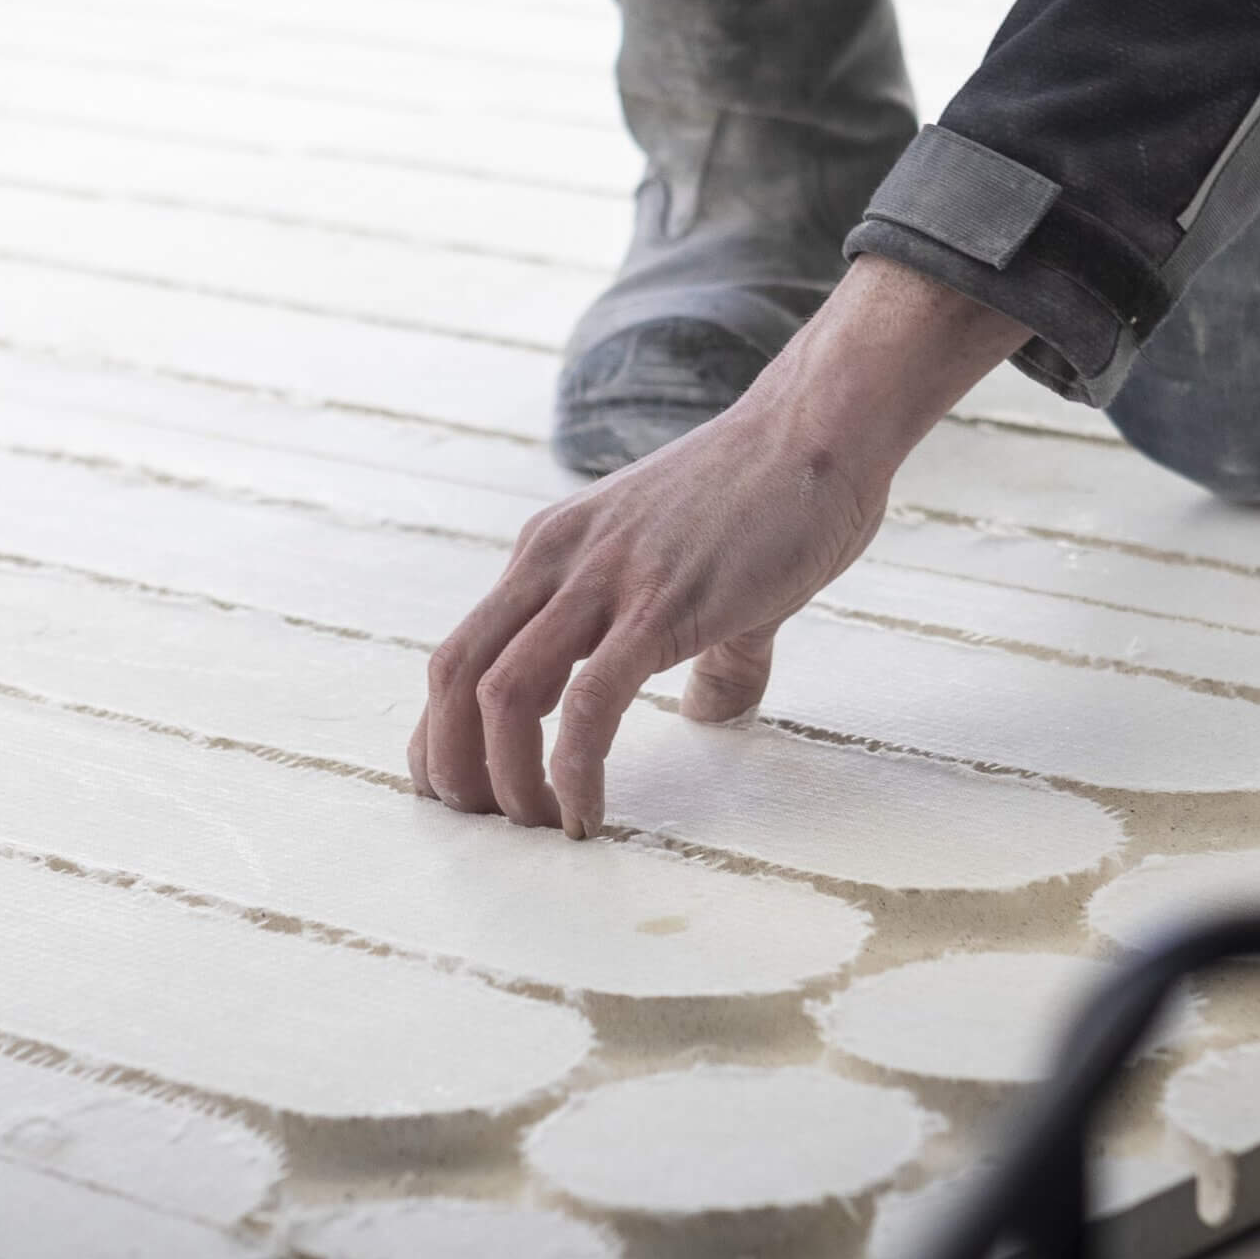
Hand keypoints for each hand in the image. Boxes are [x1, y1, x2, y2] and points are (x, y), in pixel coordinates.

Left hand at [409, 258, 1029, 836]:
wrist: (817, 428)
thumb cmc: (767, 495)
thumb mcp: (695, 573)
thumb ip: (692, 646)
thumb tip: (708, 711)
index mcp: (550, 551)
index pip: (460, 651)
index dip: (442, 734)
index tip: (464, 794)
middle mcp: (556, 561)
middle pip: (454, 675)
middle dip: (454, 765)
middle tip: (486, 827)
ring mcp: (604, 581)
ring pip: (502, 693)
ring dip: (504, 779)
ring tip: (538, 830)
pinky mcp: (660, 607)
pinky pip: (587, 706)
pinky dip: (573, 772)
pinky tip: (588, 815)